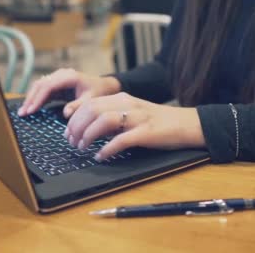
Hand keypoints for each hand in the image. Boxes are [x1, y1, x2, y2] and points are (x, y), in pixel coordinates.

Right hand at [18, 69, 120, 116]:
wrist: (104, 86)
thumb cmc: (98, 92)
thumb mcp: (91, 101)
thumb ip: (78, 106)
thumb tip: (65, 113)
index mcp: (69, 77)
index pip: (48, 86)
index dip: (38, 98)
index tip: (31, 110)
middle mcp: (61, 74)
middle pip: (40, 85)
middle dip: (30, 99)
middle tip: (22, 113)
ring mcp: (58, 77)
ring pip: (39, 86)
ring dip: (30, 98)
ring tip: (23, 112)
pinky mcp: (57, 83)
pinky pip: (43, 89)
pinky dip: (36, 98)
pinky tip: (30, 108)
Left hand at [63, 92, 205, 160]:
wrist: (187, 124)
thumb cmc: (158, 122)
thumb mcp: (132, 113)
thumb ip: (113, 117)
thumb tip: (88, 128)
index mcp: (122, 98)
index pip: (90, 103)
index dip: (74, 118)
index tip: (67, 132)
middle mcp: (128, 104)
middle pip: (92, 110)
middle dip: (77, 127)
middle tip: (71, 142)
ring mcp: (137, 118)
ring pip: (103, 121)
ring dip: (88, 135)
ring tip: (82, 148)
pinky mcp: (146, 133)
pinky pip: (121, 140)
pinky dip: (107, 149)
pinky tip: (100, 156)